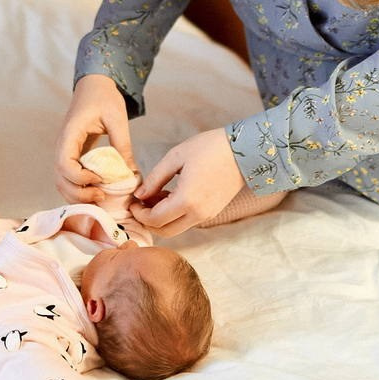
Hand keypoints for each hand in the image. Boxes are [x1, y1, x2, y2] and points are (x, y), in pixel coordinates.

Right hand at [55, 75, 138, 202]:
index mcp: (70, 133)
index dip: (79, 178)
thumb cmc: (104, 97)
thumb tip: (131, 174)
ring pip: (62, 181)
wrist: (94, 86)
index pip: (64, 163)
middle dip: (78, 193)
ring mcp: (65, 151)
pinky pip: (69, 177)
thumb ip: (122, 145)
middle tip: (102, 196)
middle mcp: (62, 145)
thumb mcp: (117, 118)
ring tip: (100, 197)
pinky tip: (97, 190)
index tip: (99, 180)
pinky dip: (79, 189)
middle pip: (59, 178)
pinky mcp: (72, 155)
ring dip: (77, 195)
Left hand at [128, 128, 245, 237]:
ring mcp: (207, 215)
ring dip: (162, 218)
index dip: (139, 213)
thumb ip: (155, 178)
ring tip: (156, 195)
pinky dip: (175, 215)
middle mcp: (198, 214)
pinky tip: (171, 196)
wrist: (245, 150)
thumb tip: (139, 195)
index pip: (155, 220)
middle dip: (148, 221)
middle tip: (141, 203)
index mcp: (186, 200)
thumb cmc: (210, 148)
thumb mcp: (176, 157)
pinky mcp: (212, 212)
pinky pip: (187, 221)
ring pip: (176, 228)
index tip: (133, 201)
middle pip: (165, 231)